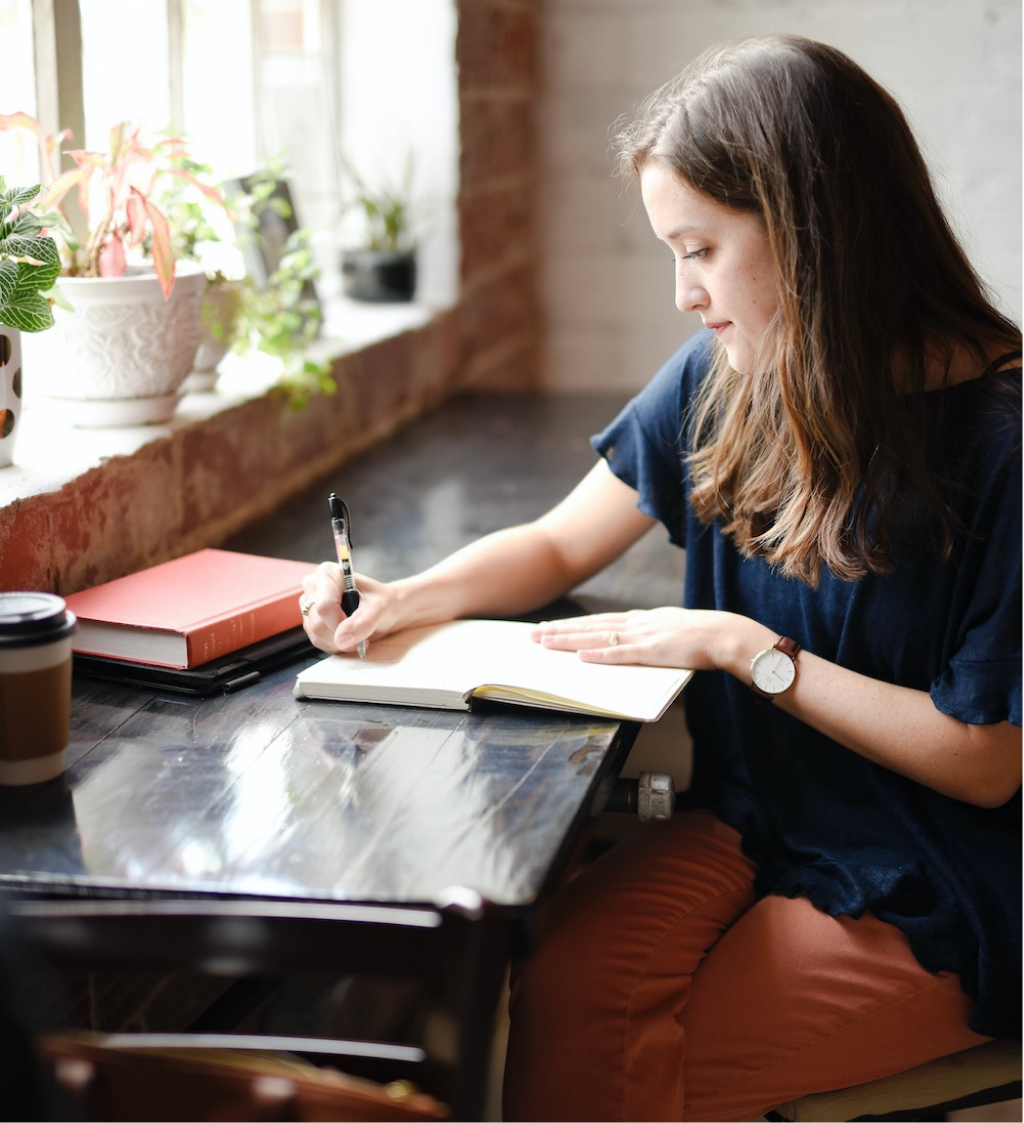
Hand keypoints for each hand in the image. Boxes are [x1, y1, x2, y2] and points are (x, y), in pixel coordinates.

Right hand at [300, 562, 390, 654]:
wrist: (387, 609)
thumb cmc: (383, 602)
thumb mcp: (380, 608)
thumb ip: (363, 622)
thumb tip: (341, 639)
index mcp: (328, 573)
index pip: (325, 605)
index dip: (339, 623)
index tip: (358, 629)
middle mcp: (314, 585)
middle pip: (318, 622)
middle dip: (341, 635)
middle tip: (362, 634)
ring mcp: (309, 604)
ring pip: (316, 634)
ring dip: (339, 642)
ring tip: (357, 634)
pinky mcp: (310, 620)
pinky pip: (317, 640)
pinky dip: (335, 644)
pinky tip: (348, 636)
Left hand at [532, 607, 749, 671]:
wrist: (724, 635)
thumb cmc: (702, 637)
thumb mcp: (671, 630)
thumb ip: (651, 635)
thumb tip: (636, 643)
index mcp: (641, 619)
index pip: (599, 620)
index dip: (573, 624)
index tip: (550, 626)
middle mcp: (636, 624)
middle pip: (590, 625)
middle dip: (559, 630)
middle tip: (532, 634)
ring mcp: (642, 636)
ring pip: (597, 636)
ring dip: (569, 640)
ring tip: (544, 642)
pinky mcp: (651, 651)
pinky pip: (619, 654)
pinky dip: (598, 654)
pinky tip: (579, 656)